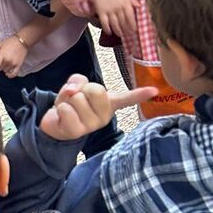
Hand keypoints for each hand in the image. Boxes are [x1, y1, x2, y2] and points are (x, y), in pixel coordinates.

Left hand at [0, 35, 28, 77]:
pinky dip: (9, 75)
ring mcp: (13, 64)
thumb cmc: (10, 42)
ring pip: (5, 71)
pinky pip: (13, 74)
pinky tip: (8, 73)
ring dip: (4, 68)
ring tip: (6, 62)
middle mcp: (7, 61)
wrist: (22, 41)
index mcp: (2, 56)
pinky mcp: (19, 66)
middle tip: (1, 60)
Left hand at [39, 75, 158, 140]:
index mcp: (109, 103)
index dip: (140, 94)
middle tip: (77, 100)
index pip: (126, 98)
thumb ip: (78, 81)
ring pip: (78, 98)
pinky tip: (62, 116)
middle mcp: (104, 116)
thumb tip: (73, 89)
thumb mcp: (78, 86)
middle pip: (96, 89)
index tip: (156, 91)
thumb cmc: (73, 103)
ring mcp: (92, 126)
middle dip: (81, 90)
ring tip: (68, 108)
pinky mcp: (77, 132)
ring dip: (67, 100)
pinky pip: (66, 109)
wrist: (56, 123)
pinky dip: (59, 108)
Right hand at [92, 0, 139, 43]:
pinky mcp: (101, 12)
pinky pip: (104, 23)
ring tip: (121, 35)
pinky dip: (107, 29)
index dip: (133, 25)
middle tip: (129, 35)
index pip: (130, 17)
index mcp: (125, 2)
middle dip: (127, 30)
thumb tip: (139, 6)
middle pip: (123, 22)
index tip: (134, 30)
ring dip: (118, 31)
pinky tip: (110, 32)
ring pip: (115, 24)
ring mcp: (109, 10)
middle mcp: (118, 7)